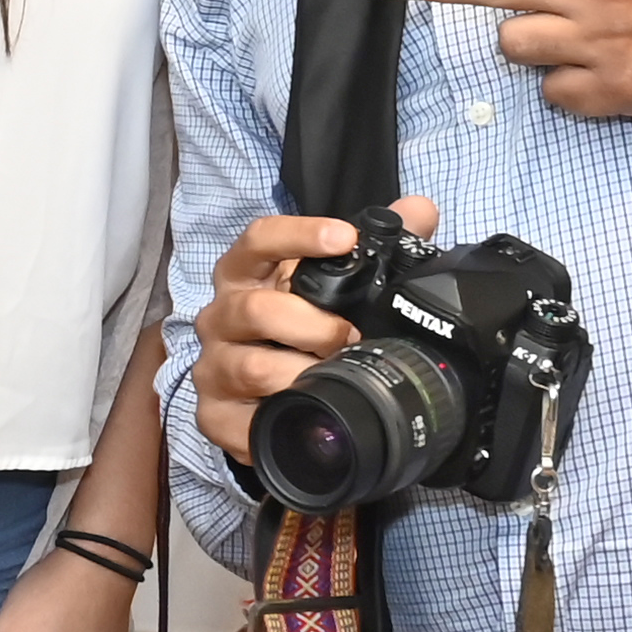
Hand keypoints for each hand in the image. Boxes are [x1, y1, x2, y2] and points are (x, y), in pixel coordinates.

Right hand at [193, 198, 434, 462]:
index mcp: (245, 276)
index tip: (344, 238)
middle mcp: (220, 317)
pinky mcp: (213, 415)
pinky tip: (306, 415)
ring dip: (302, 374)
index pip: (258, 241)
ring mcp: (212, 366)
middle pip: (255, 309)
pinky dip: (278, 418)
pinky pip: (241, 421)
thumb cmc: (299, 330)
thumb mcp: (332, 287)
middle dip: (312, 324)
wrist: (262, 396)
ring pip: (252, 367)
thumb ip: (379, 247)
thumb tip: (419, 210)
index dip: (299, 235)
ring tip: (336, 380)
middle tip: (352, 335)